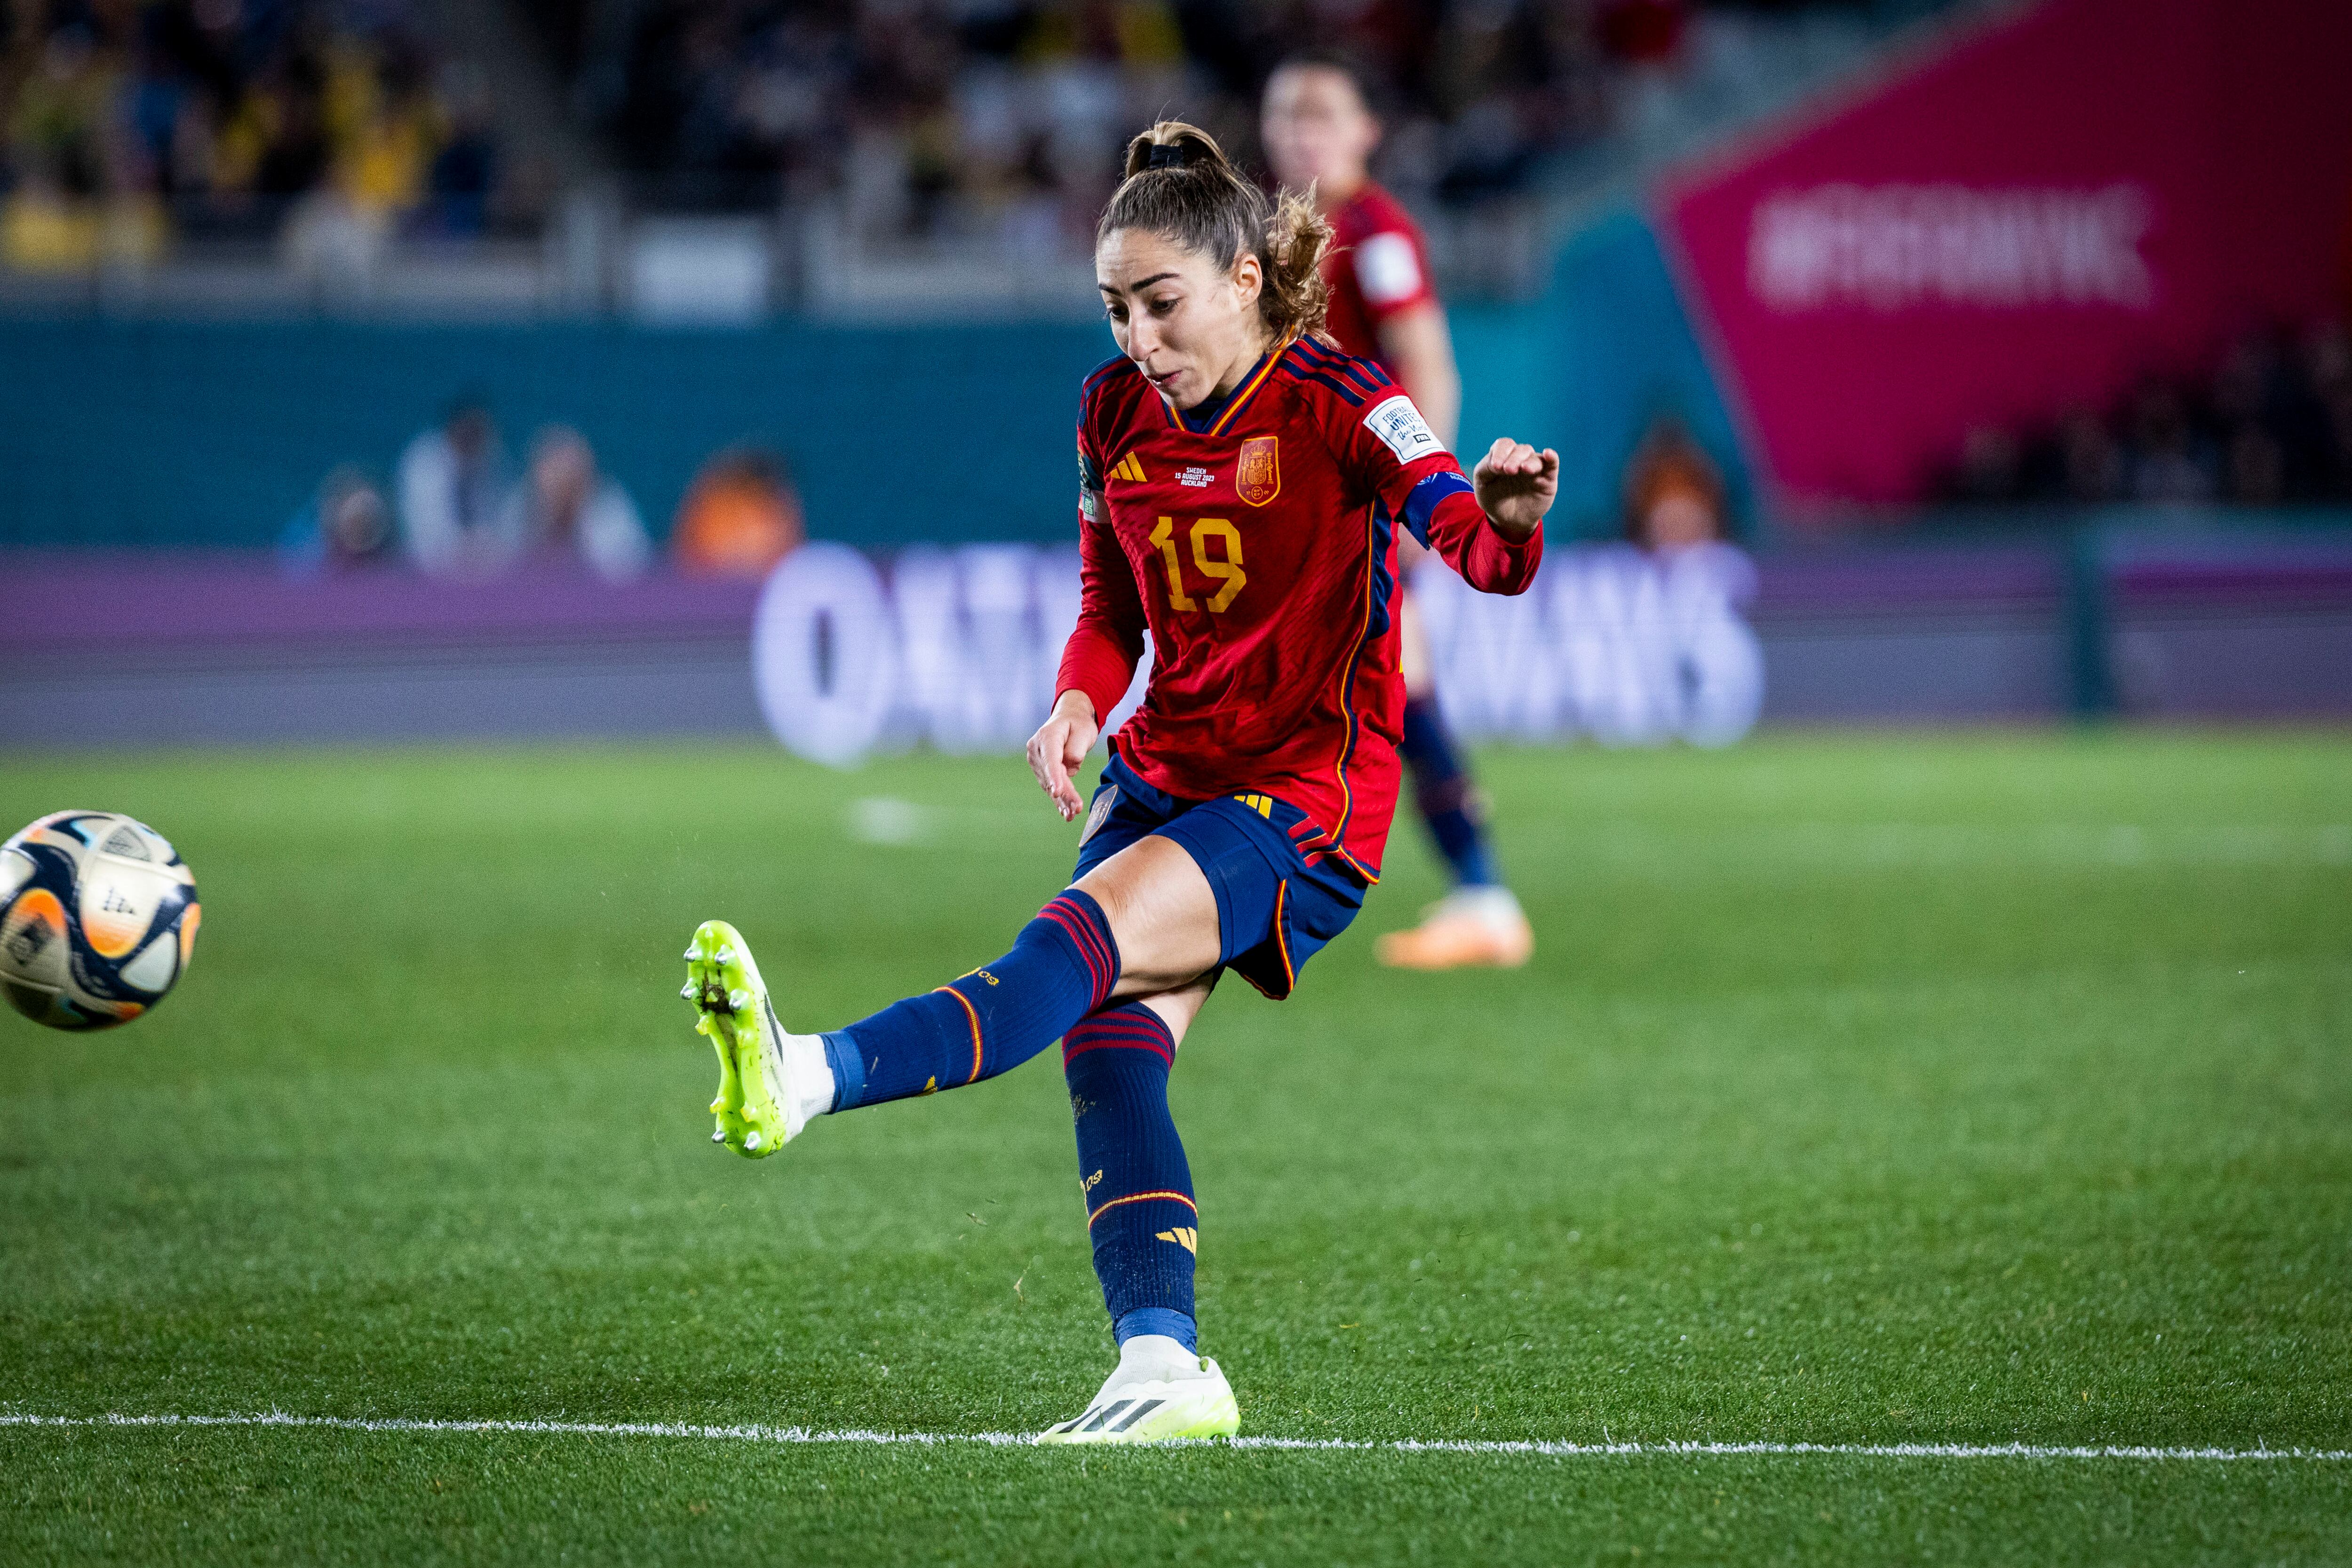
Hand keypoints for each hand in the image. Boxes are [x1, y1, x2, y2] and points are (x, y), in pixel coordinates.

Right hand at [1026, 690, 1100, 821]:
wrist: (1069, 718)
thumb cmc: (1078, 723)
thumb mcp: (1084, 731)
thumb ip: (1076, 750)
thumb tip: (1069, 769)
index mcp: (1047, 736)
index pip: (1051, 759)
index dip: (1054, 777)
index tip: (1057, 792)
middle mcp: (1036, 749)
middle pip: (1051, 775)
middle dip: (1064, 794)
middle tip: (1077, 809)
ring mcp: (1036, 761)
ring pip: (1050, 784)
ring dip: (1062, 801)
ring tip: (1073, 815)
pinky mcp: (1041, 771)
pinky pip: (1051, 786)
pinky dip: (1060, 800)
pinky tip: (1067, 813)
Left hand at [1471, 438, 1559, 541]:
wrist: (1508, 521)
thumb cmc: (1494, 500)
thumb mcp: (1482, 485)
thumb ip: (1485, 469)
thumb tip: (1498, 462)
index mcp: (1504, 458)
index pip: (1504, 445)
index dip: (1500, 452)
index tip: (1495, 466)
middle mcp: (1520, 460)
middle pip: (1520, 449)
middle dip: (1514, 458)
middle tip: (1508, 470)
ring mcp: (1535, 469)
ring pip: (1535, 457)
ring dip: (1529, 461)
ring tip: (1524, 469)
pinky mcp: (1548, 480)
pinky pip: (1552, 465)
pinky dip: (1552, 458)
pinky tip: (1548, 454)